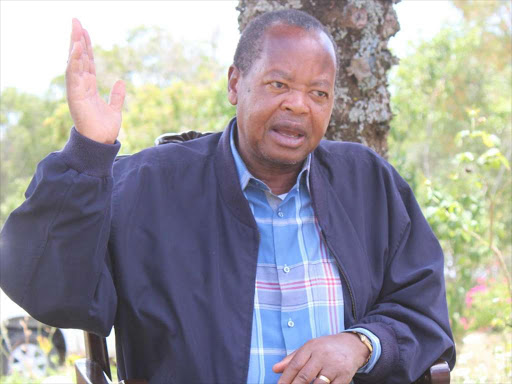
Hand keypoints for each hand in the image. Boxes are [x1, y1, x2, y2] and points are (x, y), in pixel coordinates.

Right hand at [66, 18, 124, 143]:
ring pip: (75, 63)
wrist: (101, 143)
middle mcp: (81, 86)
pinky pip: (74, 75)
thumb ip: (117, 95)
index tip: (85, 30)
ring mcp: (77, 90)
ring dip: (75, 46)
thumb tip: (120, 81)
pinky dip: (75, 62)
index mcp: (89, 87)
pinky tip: (77, 49)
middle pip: (78, 58)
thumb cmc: (104, 128)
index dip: (86, 46)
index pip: (87, 61)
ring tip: (76, 30)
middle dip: (77, 39)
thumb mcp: (115, 108)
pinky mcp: (76, 96)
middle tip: (76, 21)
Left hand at [273, 333, 369, 383]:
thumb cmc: (325, 348)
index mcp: (311, 347)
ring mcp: (334, 366)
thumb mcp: (309, 348)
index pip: (295, 364)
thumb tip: (275, 369)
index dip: (285, 378)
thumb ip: (292, 359)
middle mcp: (322, 355)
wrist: (352, 345)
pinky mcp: (344, 376)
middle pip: (305, 375)